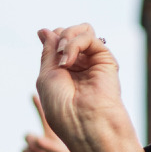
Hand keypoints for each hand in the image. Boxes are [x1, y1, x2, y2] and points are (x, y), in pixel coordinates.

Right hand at [22, 96, 83, 151]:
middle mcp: (43, 144)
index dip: (38, 105)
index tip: (32, 94)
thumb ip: (52, 146)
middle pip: (28, 135)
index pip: (43, 117)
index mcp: (52, 136)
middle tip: (44, 151)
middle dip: (33, 142)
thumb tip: (38, 141)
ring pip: (25, 148)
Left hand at [35, 25, 142, 151]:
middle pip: (70, 32)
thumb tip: (44, 30)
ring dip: (67, 37)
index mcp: (63, 70)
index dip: (52, 40)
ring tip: (63, 57)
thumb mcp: (46, 76)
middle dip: (60, 36)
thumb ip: (48, 52)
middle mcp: (79, 64)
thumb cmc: (62, 107)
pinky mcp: (106, 59)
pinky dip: (75, 43)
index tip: (51, 56)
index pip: (57, 42)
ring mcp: (93, 61)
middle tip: (58, 55)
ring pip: (82, 30)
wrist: (83, 122)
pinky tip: (69, 61)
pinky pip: (90, 37)